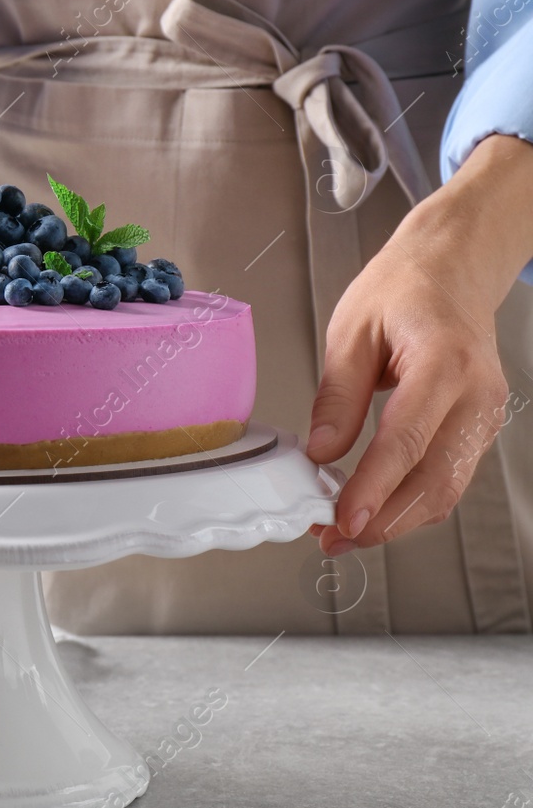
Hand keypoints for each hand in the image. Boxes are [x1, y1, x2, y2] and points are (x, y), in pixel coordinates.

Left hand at [308, 134, 532, 554]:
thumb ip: (337, 394)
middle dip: (383, 521)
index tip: (342, 521)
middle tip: (333, 539)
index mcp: (443, 363)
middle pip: (435, 480)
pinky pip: (450, 475)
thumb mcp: (352, 330)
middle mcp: (476, 393)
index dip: (373, 490)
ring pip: (447, 487)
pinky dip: (412, 500)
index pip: (406, 442)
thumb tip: (322, 451)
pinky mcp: (481, 426)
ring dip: (397, 520)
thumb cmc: (404, 288)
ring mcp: (486, 413)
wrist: (453, 268)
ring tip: (345, 533)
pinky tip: (375, 508)